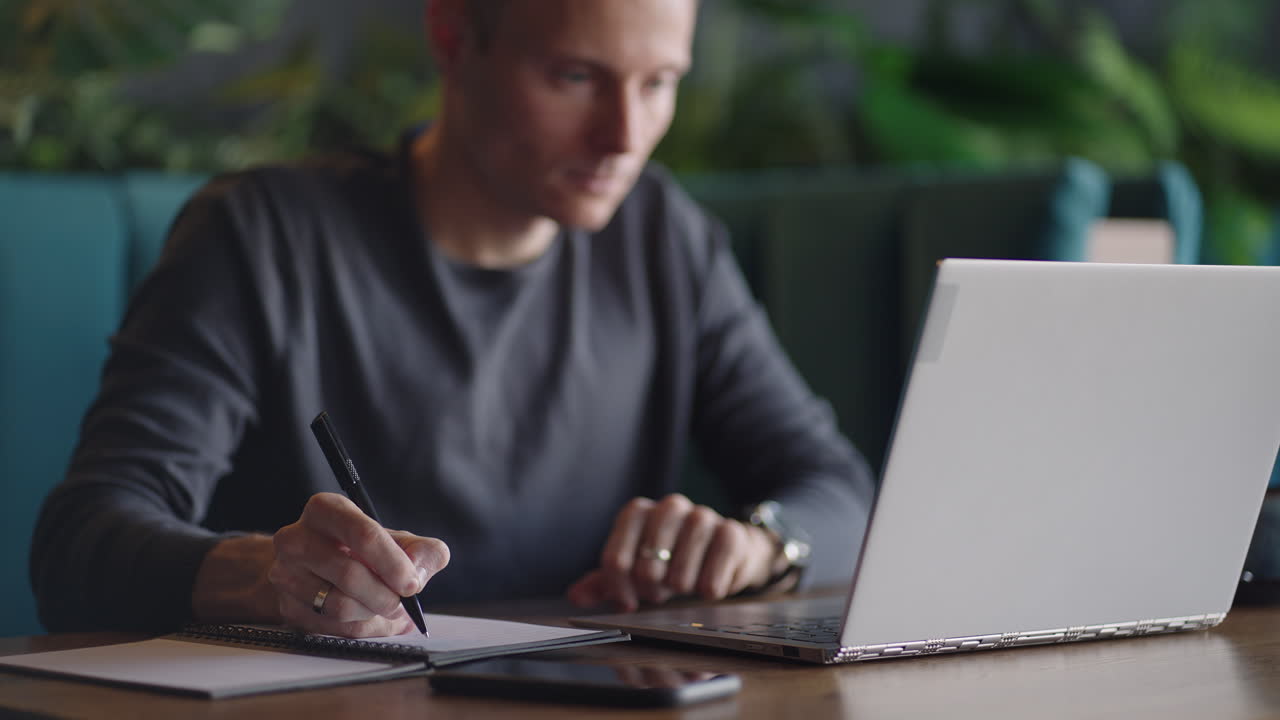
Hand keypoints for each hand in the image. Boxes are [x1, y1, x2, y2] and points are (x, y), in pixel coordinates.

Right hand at [268, 492, 448, 636]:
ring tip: (385, 607)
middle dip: (385, 595)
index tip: (411, 584)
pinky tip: (368, 618)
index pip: (363, 535)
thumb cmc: (358, 549)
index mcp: (326, 510)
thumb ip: (422, 550)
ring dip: (372, 614)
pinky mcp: (285, 606)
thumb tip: (420, 571)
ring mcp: (285, 574)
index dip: (393, 563)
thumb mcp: (395, 539)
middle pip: (349, 574)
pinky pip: (330, 628)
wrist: (312, 566)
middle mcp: (296, 538)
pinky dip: (359, 628)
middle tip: (402, 603)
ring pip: (338, 606)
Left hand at [566, 493, 778, 611]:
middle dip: (649, 586)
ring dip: (680, 584)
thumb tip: (576, 596)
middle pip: (647, 557)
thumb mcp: (634, 572)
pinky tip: (707, 589)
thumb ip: (605, 583)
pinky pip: (718, 560)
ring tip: (682, 589)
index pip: (615, 555)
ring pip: (683, 560)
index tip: (627, 602)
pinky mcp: (731, 531)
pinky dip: (710, 583)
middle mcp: (669, 507)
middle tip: (657, 594)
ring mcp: (702, 516)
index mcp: (638, 513)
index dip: (618, 587)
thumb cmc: (670, 563)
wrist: (721, 555)